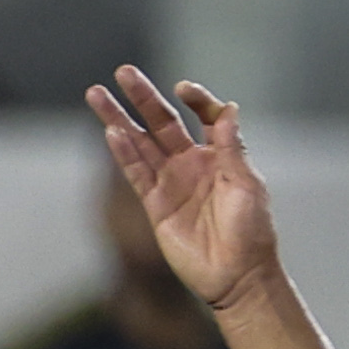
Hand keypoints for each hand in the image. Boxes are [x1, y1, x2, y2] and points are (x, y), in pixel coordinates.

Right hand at [87, 66, 279, 312]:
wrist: (238, 276)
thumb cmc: (251, 232)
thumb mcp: (247, 184)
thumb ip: (232, 147)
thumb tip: (229, 108)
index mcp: (219, 155)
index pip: (204, 116)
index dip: (195, 99)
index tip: (183, 90)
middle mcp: (192, 164)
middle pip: (161, 122)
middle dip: (142, 97)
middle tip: (123, 72)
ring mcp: (171, 183)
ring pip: (140, 144)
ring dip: (119, 119)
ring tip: (97, 95)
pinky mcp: (156, 206)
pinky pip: (137, 174)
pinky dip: (124, 154)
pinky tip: (112, 132)